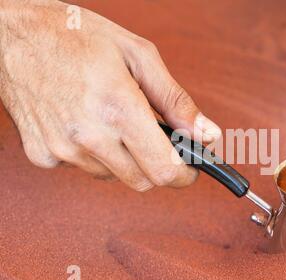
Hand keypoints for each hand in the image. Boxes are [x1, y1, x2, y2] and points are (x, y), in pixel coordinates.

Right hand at [0, 0, 221, 190]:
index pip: (164, 170)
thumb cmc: (76, 36)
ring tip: (113, 121)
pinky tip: (86, 124)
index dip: (185, 175)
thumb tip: (207, 135)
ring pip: (113, 176)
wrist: (10, 34)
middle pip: (142, 181)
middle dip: (156, 165)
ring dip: (124, 158)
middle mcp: (88, 136)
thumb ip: (177, 101)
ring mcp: (61, 150)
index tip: (191, 168)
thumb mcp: (138, 55)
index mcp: (118, 109)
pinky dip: (94, 154)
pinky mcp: (42, 155)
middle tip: (155, 139)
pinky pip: (83, 169)